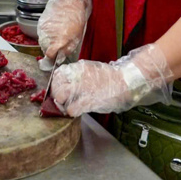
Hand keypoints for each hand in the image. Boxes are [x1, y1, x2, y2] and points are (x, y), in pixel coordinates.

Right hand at [37, 0, 92, 62]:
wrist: (68, 0)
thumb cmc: (76, 18)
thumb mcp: (77, 37)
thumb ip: (67, 49)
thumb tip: (60, 56)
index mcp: (57, 41)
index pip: (49, 56)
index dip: (53, 58)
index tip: (56, 58)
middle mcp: (47, 36)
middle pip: (44, 49)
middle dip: (50, 49)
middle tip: (59, 45)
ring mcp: (42, 29)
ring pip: (42, 41)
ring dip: (48, 41)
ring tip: (57, 35)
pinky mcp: (40, 23)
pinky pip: (41, 33)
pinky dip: (46, 34)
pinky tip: (54, 28)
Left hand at [50, 44, 172, 116]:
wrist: (125, 82)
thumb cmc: (108, 78)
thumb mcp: (90, 70)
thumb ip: (77, 74)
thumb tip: (64, 82)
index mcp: (78, 68)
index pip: (57, 75)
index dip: (55, 84)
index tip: (58, 89)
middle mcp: (77, 77)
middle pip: (55, 87)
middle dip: (56, 95)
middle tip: (62, 100)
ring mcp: (82, 89)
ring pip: (60, 98)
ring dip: (63, 104)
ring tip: (70, 105)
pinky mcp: (88, 101)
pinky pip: (71, 109)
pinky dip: (72, 111)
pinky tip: (77, 110)